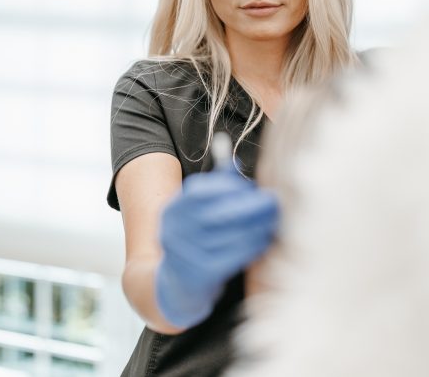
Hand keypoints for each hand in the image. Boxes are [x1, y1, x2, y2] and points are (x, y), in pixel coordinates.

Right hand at [155, 165, 279, 327]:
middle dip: (251, 206)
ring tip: (273, 220)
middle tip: (273, 202)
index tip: (252, 186)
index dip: (228, 186)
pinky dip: (253, 246)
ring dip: (258, 226)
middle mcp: (173, 232)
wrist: (178, 286)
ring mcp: (185, 256)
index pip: (199, 192)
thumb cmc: (196, 239)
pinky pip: (234, 257)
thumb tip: (235, 160)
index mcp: (172, 211)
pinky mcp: (200, 277)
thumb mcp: (198, 211)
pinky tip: (265, 239)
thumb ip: (215, 185)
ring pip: (230, 236)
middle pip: (218, 213)